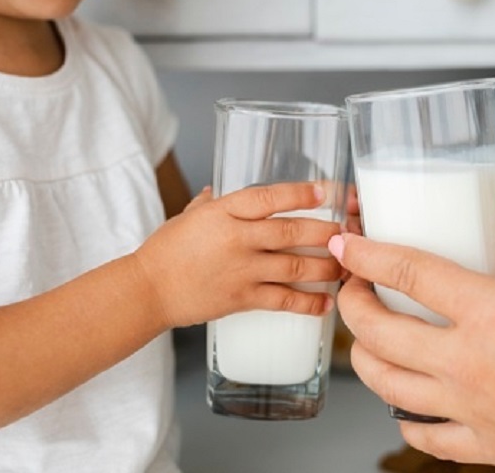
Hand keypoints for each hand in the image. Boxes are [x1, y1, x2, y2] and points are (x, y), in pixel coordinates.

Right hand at [134, 182, 341, 327]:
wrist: (147, 291)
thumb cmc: (165, 250)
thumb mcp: (188, 217)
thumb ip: (210, 203)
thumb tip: (216, 191)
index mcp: (223, 212)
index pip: (268, 197)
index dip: (300, 194)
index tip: (326, 192)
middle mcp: (236, 239)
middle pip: (291, 232)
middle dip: (326, 233)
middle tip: (347, 233)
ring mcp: (241, 270)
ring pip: (295, 266)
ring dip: (326, 267)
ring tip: (346, 268)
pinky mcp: (241, 299)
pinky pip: (283, 300)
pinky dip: (308, 303)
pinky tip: (326, 303)